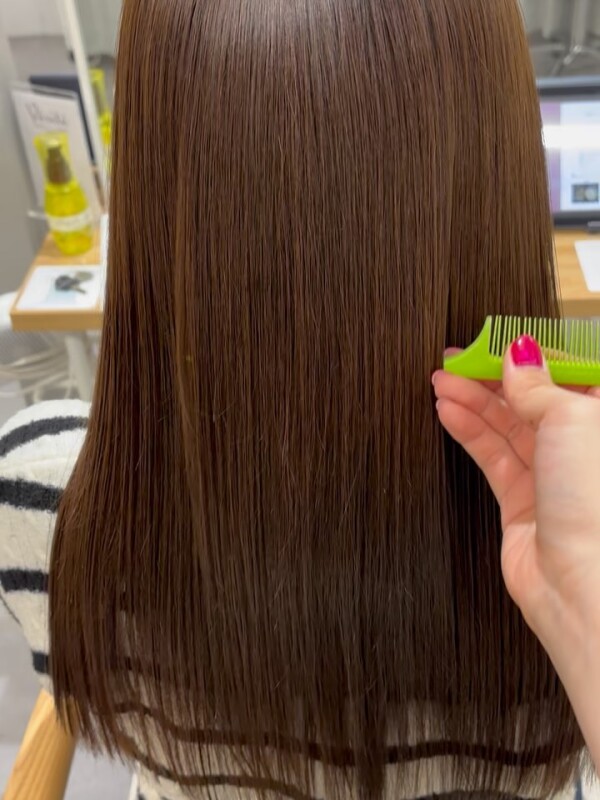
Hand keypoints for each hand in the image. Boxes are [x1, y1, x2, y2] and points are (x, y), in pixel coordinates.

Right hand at [432, 338, 599, 663]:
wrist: (582, 584)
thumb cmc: (596, 507)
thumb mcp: (571, 419)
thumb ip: (538, 383)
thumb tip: (520, 354)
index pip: (565, 376)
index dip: (530, 358)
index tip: (496, 342)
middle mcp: (582, 451)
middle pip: (532, 400)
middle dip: (493, 378)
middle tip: (457, 358)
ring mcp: (553, 478)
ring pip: (507, 427)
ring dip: (473, 401)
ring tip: (441, 380)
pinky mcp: (523, 504)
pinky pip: (492, 457)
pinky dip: (469, 432)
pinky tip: (448, 412)